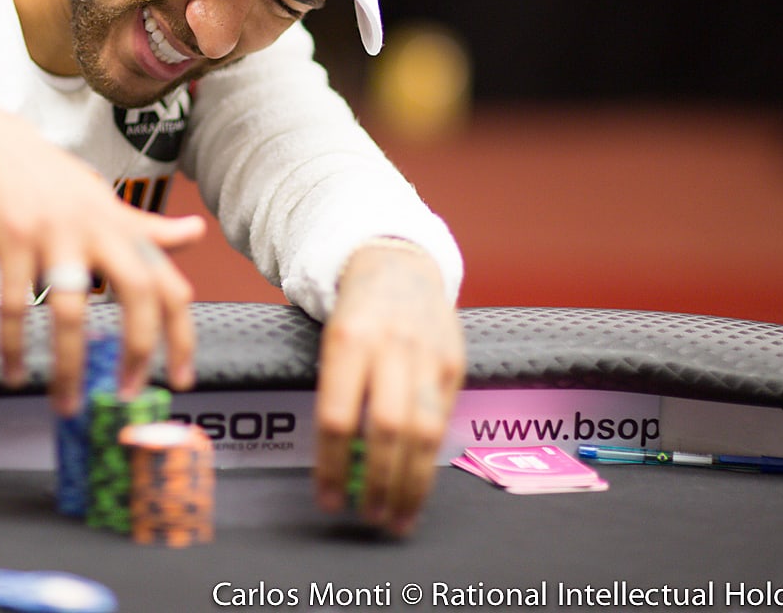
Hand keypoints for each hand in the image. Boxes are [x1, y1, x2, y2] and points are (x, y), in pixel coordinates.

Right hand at [0, 98, 205, 413]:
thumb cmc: (46, 177)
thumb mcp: (101, 200)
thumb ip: (145, 227)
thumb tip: (197, 234)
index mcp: (121, 225)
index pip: (169, 282)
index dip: (181, 334)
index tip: (180, 378)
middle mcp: (96, 227)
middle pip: (137, 291)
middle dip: (137, 348)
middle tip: (125, 393)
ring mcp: (53, 232)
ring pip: (71, 310)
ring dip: (70, 365)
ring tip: (66, 402)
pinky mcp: (11, 237)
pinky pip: (14, 303)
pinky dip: (14, 346)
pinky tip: (14, 373)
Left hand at [312, 242, 463, 536]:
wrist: (399, 264)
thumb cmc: (356, 312)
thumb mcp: (331, 340)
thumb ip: (337, 393)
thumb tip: (338, 463)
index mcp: (348, 339)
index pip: (337, 416)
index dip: (331, 465)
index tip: (327, 500)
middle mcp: (391, 346)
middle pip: (387, 429)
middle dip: (378, 482)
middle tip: (369, 517)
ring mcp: (428, 355)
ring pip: (424, 432)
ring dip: (411, 484)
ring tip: (398, 517)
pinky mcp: (455, 364)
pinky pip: (444, 421)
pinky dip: (430, 459)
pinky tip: (419, 483)